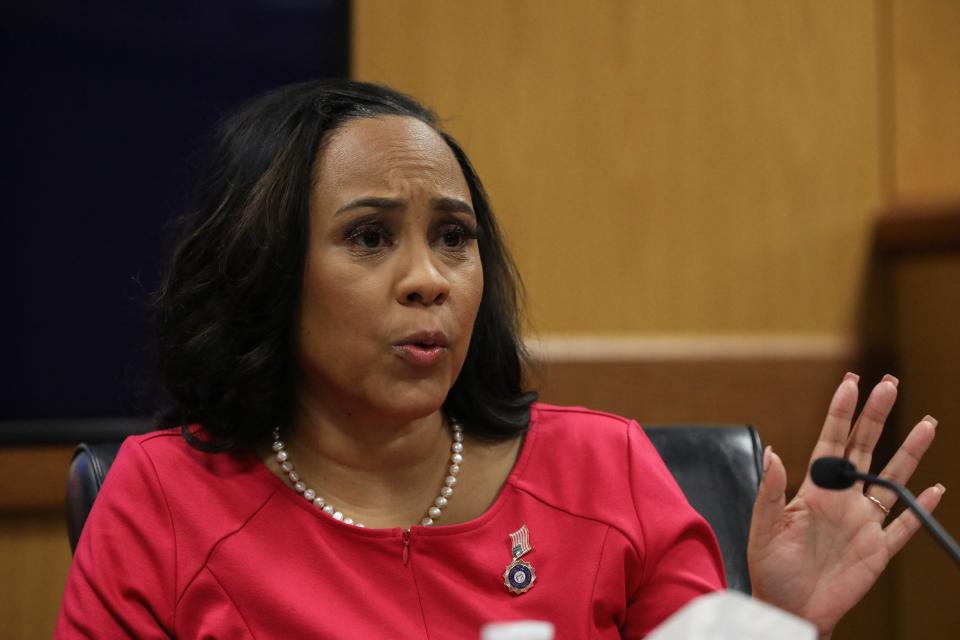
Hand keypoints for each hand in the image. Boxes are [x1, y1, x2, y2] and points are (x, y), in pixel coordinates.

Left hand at [747, 373, 943, 638]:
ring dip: (909, 452)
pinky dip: (920, 508)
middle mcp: (842, 499)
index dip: (841, 413)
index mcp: (814, 489)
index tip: (851, 383)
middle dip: (876, 417)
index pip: (831, 442)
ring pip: (891, 479)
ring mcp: (862, 522)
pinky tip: (934, 488)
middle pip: (864, 449)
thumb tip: (772, 453)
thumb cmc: (770, 568)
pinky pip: (904, 525)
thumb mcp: (764, 528)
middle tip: (890, 385)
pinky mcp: (877, 550)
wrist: (788, 607)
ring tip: (926, 424)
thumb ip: (770, 491)